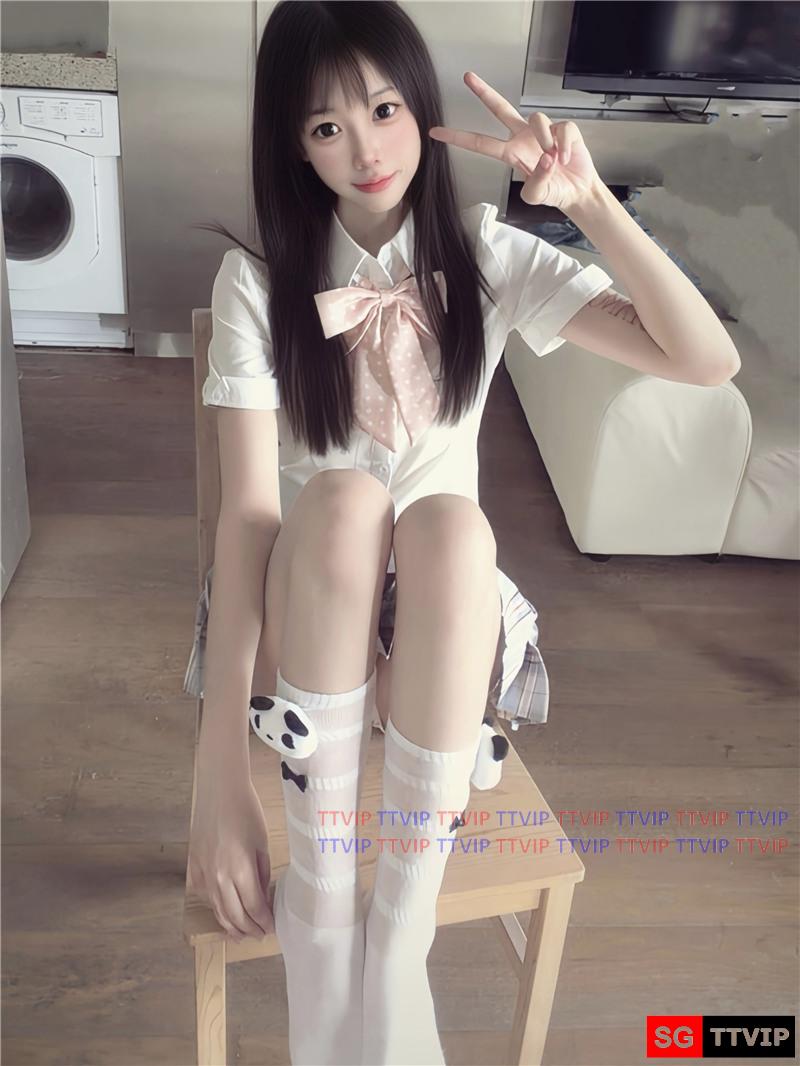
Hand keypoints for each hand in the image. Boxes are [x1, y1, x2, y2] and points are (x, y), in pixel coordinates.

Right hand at [187, 776, 274, 942]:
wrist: (220, 790)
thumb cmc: (246, 811)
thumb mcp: (262, 844)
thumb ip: (262, 874)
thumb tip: (264, 897)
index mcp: (240, 869)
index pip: (254, 907)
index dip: (264, 921)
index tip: (272, 928)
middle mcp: (219, 876)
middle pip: (235, 915)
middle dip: (249, 929)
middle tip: (259, 935)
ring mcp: (203, 873)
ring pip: (217, 909)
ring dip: (231, 925)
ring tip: (241, 934)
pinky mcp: (193, 867)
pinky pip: (205, 895)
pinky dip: (216, 907)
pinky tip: (224, 912)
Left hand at [428, 71, 601, 212]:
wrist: (577, 191)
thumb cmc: (553, 190)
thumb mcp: (537, 196)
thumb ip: (536, 183)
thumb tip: (545, 159)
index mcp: (510, 152)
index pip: (479, 143)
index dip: (458, 137)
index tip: (436, 132)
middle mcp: (522, 136)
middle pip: (499, 108)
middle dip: (483, 92)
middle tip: (467, 77)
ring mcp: (542, 130)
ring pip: (537, 119)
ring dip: (546, 142)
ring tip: (555, 160)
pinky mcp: (562, 127)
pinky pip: (561, 129)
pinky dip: (564, 145)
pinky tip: (566, 157)